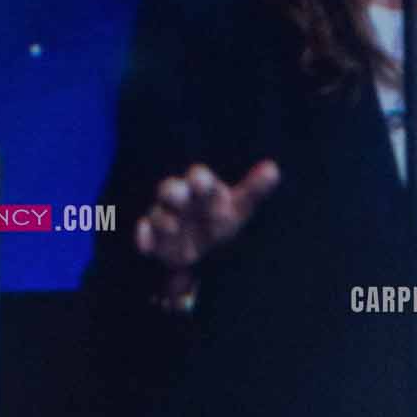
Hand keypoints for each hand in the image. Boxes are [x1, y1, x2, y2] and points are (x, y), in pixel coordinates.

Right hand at [133, 160, 281, 292]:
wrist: (202, 248)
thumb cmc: (220, 219)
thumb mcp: (239, 207)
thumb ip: (254, 189)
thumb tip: (273, 169)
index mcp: (201, 188)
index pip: (198, 178)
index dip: (200, 181)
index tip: (204, 186)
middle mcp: (181, 199)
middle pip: (170, 189)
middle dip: (174, 192)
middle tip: (181, 197)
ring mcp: (165, 217)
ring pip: (158, 213)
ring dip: (162, 218)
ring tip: (173, 226)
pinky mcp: (154, 236)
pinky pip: (144, 233)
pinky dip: (143, 237)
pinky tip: (145, 245)